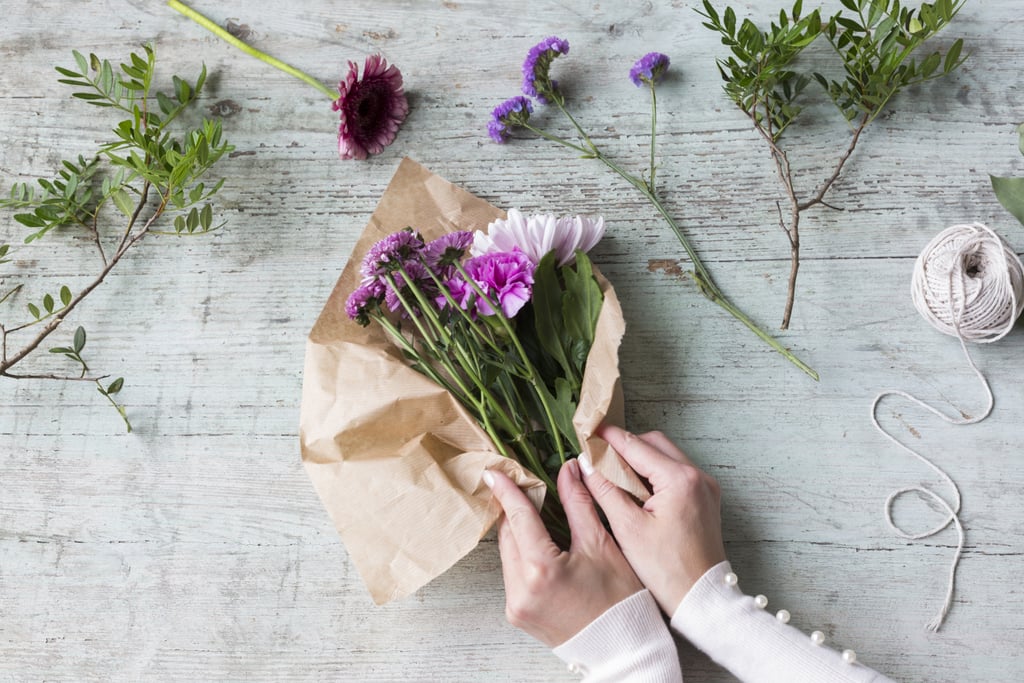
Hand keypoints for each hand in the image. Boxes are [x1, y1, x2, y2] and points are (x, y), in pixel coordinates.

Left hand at [485, 459, 642, 646]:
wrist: (622, 647)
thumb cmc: (620, 599)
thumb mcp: (600, 544)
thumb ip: (578, 503)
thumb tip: (568, 470)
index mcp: (541, 569)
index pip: (518, 518)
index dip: (508, 491)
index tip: (495, 472)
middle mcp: (520, 590)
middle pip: (508, 535)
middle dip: (515, 510)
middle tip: (523, 487)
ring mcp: (515, 605)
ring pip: (508, 554)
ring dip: (518, 533)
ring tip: (535, 515)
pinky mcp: (516, 614)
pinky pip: (512, 574)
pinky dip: (522, 555)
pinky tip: (538, 546)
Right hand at [581, 424, 726, 614]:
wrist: (701, 598)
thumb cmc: (666, 569)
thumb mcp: (628, 528)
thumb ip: (604, 490)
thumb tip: (586, 464)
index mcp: (680, 480)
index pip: (637, 446)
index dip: (609, 438)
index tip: (588, 432)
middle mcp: (698, 477)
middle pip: (655, 444)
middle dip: (626, 446)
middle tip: (598, 455)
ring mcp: (705, 487)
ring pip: (666, 456)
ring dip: (640, 459)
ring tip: (613, 473)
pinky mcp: (705, 499)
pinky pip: (676, 473)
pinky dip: (655, 474)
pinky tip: (635, 489)